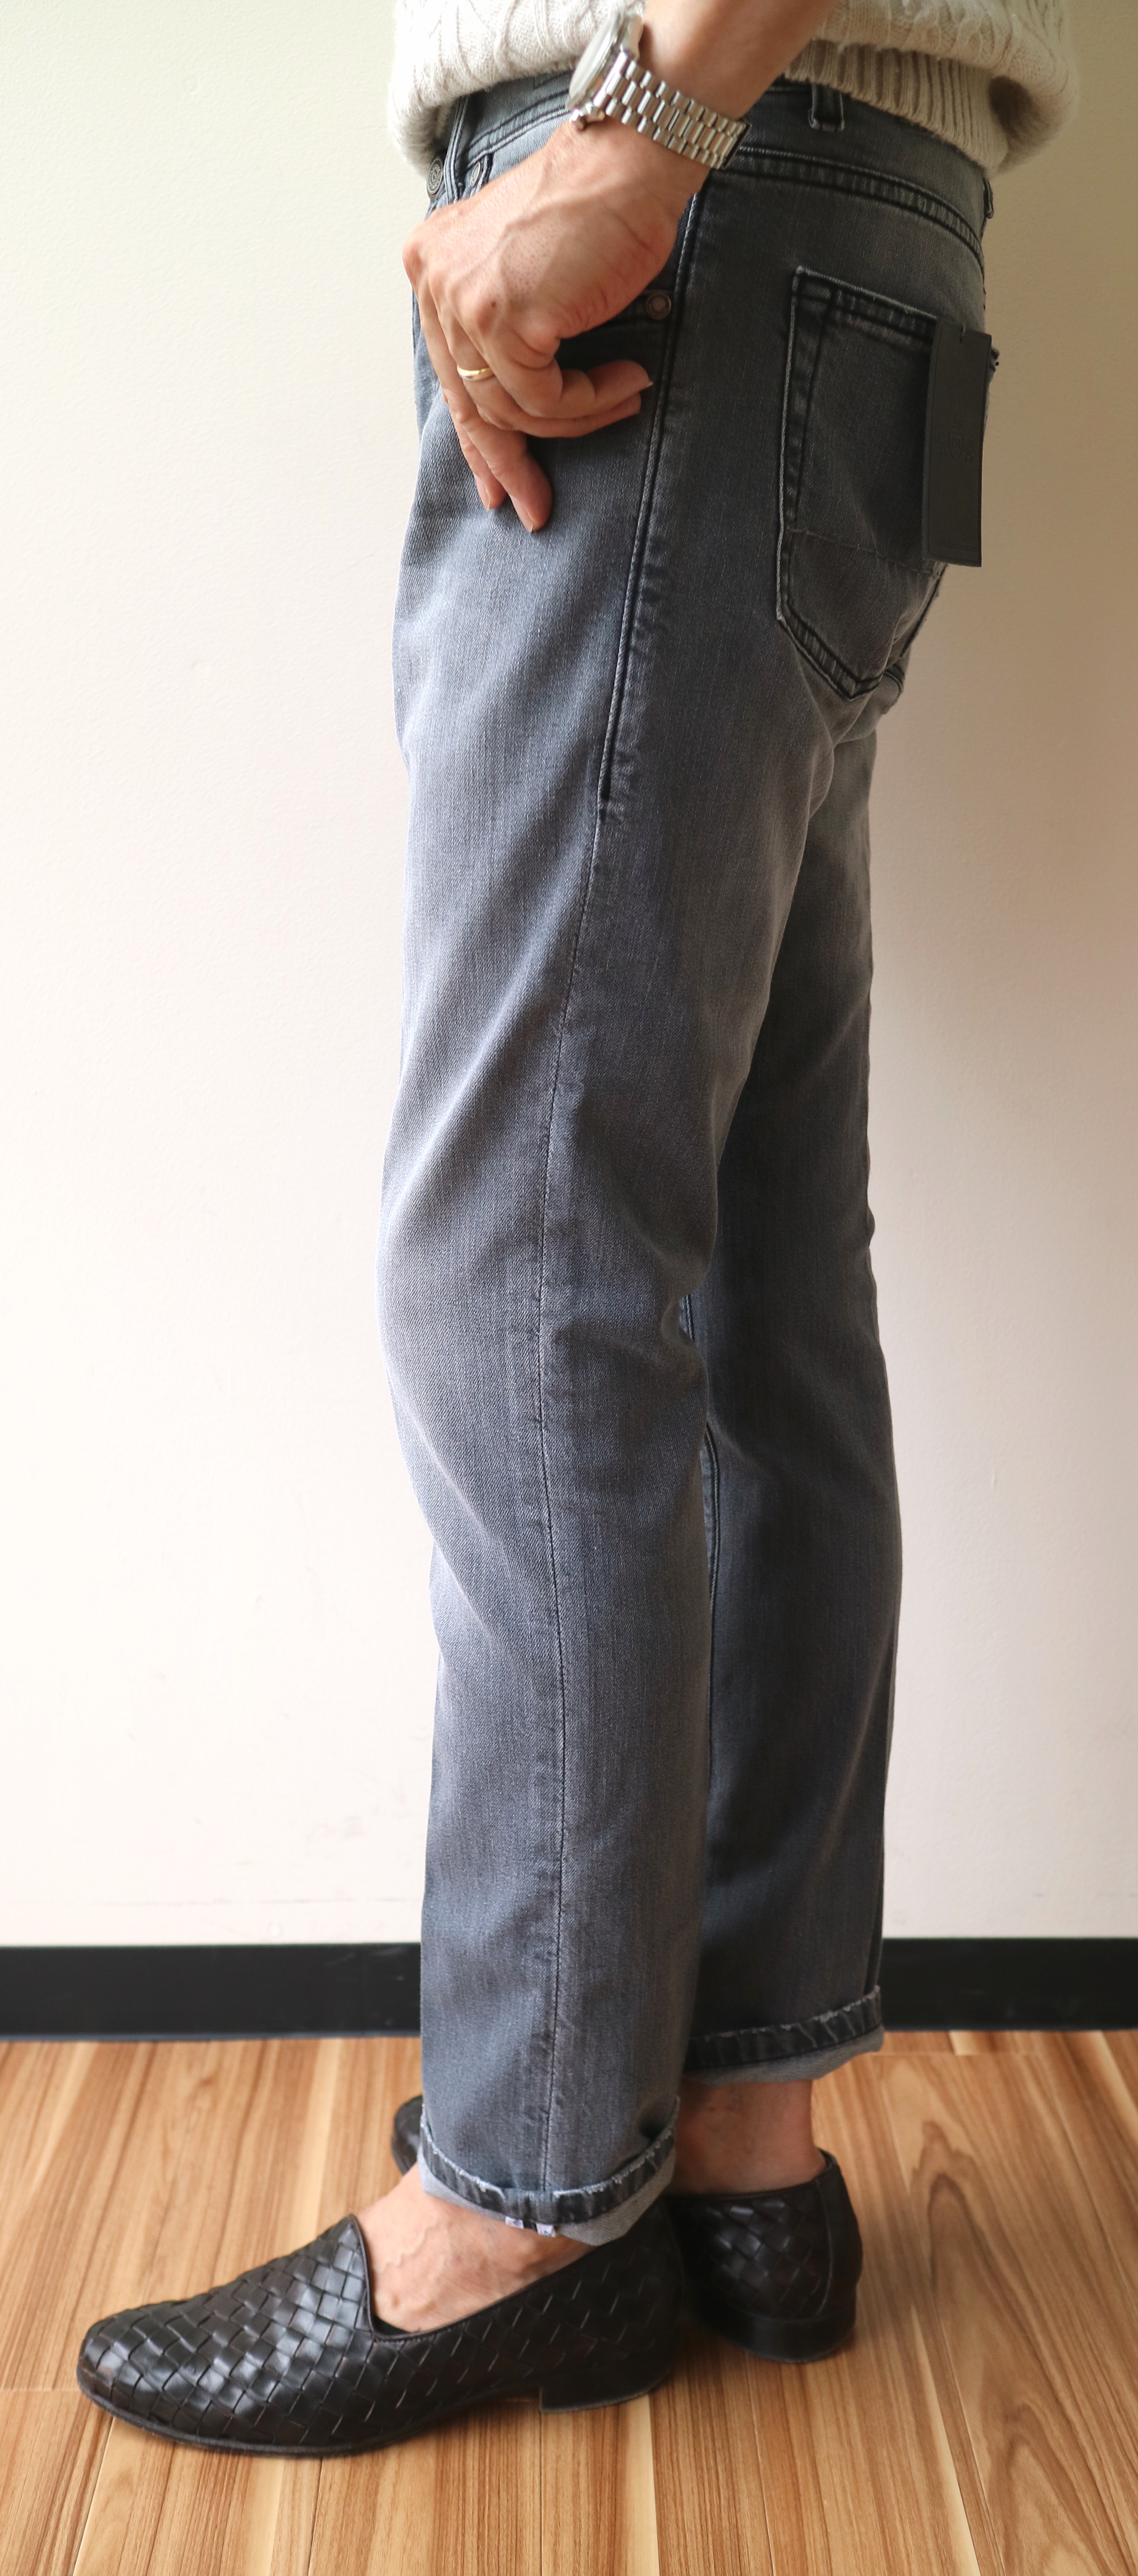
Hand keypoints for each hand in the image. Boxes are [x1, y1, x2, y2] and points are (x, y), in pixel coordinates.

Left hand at [403, 119, 700, 530]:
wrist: (630, 163)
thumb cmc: (598, 211)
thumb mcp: (534, 274)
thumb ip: (509, 327)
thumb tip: (519, 409)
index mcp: (434, 265)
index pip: (450, 371)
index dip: (477, 437)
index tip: (499, 484)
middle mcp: (436, 280)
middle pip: (469, 400)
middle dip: (507, 461)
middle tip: (534, 508)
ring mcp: (463, 299)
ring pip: (512, 406)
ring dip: (574, 419)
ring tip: (621, 400)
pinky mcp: (501, 318)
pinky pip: (544, 397)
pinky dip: (588, 402)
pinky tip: (624, 385)